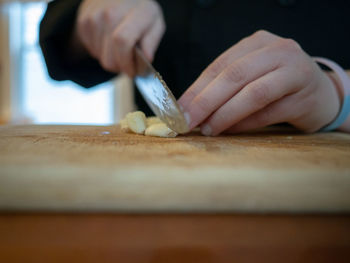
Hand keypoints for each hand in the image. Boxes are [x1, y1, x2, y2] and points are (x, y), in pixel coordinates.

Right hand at [75, 0, 164, 75]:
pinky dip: (101, 51)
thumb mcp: (155, 23)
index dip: (127, 63)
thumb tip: (147, 59)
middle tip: (128, 64)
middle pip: (109, 56)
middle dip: (119, 67)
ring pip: (100, 56)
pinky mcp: (83, 21)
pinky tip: (108, 41)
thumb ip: (152, 41)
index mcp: (136, 12)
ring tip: (119, 49)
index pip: (123, 42)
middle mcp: (112, 12)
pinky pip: (91, 50)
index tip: (132, 72)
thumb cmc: (141, 13)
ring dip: (111, 59)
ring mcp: (95, 16)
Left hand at [178, 30, 341, 134]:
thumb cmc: (278, 86)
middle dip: (206, 102)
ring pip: (253, 94)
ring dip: (225, 115)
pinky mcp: (305, 96)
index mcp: (257, 43)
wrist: (321, 94)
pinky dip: (246, 124)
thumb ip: (225, 88)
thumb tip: (191, 110)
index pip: (219, 65)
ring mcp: (295, 71)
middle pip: (234, 76)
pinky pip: (269, 113)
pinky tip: (231, 131)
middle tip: (187, 122)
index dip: (196, 89)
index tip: (177, 109)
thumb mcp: (251, 76)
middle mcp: (278, 50)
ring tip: (208, 129)